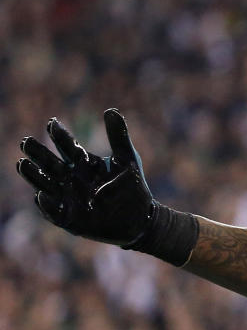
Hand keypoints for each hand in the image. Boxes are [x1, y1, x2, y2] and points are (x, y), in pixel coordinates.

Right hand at [16, 109, 153, 246]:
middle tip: (26, 141)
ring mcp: (68, 198)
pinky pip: (53, 211)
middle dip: (37, 153)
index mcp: (83, 163)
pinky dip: (46, 204)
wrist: (140, 218)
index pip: (67, 146)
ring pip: (45, 184)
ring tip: (22, 163)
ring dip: (33, 175)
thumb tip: (111, 110)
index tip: (52, 123)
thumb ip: (118, 136)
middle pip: (50, 163)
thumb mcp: (127, 159)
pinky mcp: (69, 218)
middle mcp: (71, 178)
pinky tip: (40, 195)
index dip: (59, 135)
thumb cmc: (132, 186)